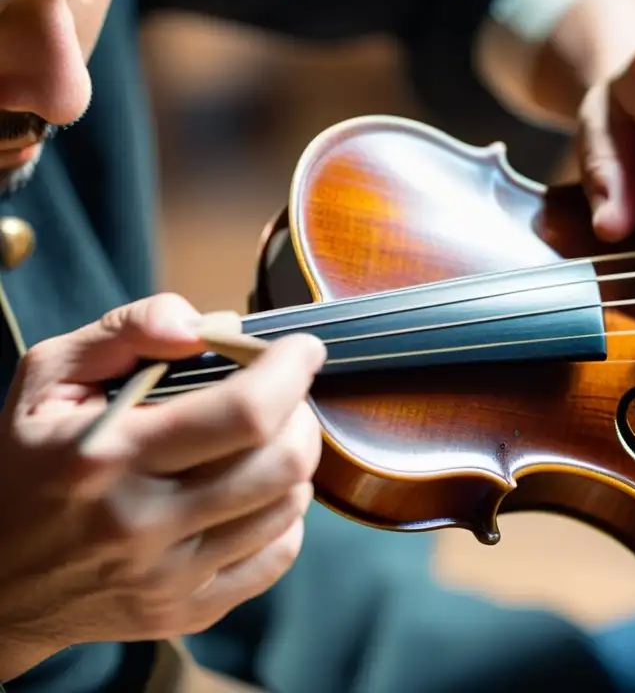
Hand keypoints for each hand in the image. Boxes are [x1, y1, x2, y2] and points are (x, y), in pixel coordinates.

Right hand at [0, 293, 324, 679]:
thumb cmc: (29, 461)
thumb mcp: (49, 378)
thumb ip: (127, 331)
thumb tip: (205, 326)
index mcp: (107, 456)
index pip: (244, 413)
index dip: (290, 372)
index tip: (302, 349)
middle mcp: (141, 525)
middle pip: (282, 463)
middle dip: (301, 415)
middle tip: (285, 398)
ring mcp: (167, 578)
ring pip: (289, 507)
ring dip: (294, 462)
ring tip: (263, 443)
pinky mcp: (186, 612)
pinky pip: (278, 555)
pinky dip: (283, 515)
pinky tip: (252, 494)